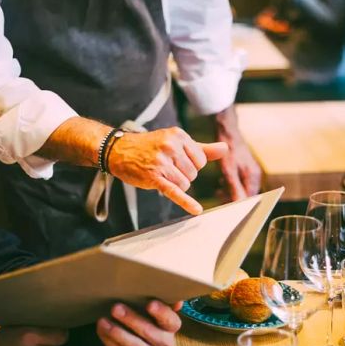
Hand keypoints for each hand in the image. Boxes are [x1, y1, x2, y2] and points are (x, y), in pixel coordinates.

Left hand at [96, 300, 181, 345]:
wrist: (133, 335)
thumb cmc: (144, 314)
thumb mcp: (152, 305)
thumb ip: (164, 300)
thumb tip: (177, 301)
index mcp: (171, 327)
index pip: (171, 321)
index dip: (161, 313)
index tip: (150, 304)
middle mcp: (165, 344)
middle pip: (150, 334)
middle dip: (132, 320)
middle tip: (116, 309)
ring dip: (117, 334)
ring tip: (103, 321)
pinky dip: (110, 343)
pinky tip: (102, 332)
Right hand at [107, 127, 227, 214]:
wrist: (118, 150)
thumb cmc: (150, 147)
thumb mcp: (176, 142)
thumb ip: (202, 148)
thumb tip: (226, 149)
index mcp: (179, 136)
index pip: (201, 160)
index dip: (191, 166)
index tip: (176, 162)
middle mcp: (171, 146)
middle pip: (193, 173)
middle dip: (182, 175)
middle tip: (165, 168)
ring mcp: (162, 162)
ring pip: (185, 184)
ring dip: (175, 185)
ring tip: (160, 174)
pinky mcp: (154, 177)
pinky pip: (174, 191)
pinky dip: (186, 202)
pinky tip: (196, 210)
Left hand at [214, 106, 261, 200]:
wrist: (227, 130)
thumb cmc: (228, 149)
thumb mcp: (229, 170)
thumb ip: (234, 188)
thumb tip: (239, 204)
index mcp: (253, 176)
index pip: (250, 199)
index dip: (240, 207)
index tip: (228, 211)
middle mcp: (254, 174)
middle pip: (247, 195)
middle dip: (234, 199)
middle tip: (221, 201)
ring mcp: (250, 170)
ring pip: (242, 188)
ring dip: (231, 193)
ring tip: (219, 193)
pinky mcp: (244, 167)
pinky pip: (239, 181)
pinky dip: (231, 185)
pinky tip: (221, 184)